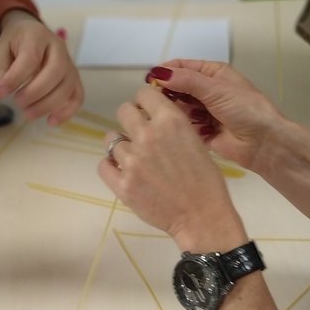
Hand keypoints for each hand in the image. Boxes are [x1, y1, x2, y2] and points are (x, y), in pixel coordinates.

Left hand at [0, 10, 82, 124]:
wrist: (33, 34)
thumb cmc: (16, 44)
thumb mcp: (2, 50)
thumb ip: (1, 70)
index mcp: (38, 36)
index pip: (30, 58)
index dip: (15, 79)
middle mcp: (59, 48)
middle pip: (55, 72)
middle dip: (34, 93)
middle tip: (17, 103)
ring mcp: (70, 64)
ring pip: (67, 87)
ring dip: (47, 106)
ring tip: (28, 114)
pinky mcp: (74, 79)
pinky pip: (77, 97)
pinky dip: (66, 113)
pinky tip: (50, 121)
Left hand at [97, 85, 245, 251]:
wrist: (201, 216)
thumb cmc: (206, 180)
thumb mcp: (195, 141)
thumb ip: (173, 125)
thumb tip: (154, 114)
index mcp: (170, 121)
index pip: (144, 93)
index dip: (146, 102)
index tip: (149, 112)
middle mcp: (147, 135)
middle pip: (123, 110)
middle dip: (131, 119)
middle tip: (140, 134)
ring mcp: (131, 161)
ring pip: (111, 139)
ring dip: (121, 145)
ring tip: (134, 158)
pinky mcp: (122, 184)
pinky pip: (103, 165)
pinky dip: (110, 166)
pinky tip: (122, 171)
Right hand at [144, 61, 281, 172]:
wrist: (263, 142)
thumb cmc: (245, 109)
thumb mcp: (216, 89)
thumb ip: (186, 81)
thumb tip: (159, 74)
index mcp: (214, 74)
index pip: (183, 67)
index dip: (166, 72)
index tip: (149, 80)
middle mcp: (208, 91)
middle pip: (179, 88)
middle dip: (167, 93)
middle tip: (152, 100)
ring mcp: (205, 112)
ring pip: (180, 108)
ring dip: (173, 111)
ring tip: (163, 115)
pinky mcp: (202, 133)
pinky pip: (185, 127)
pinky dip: (180, 127)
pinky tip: (173, 129)